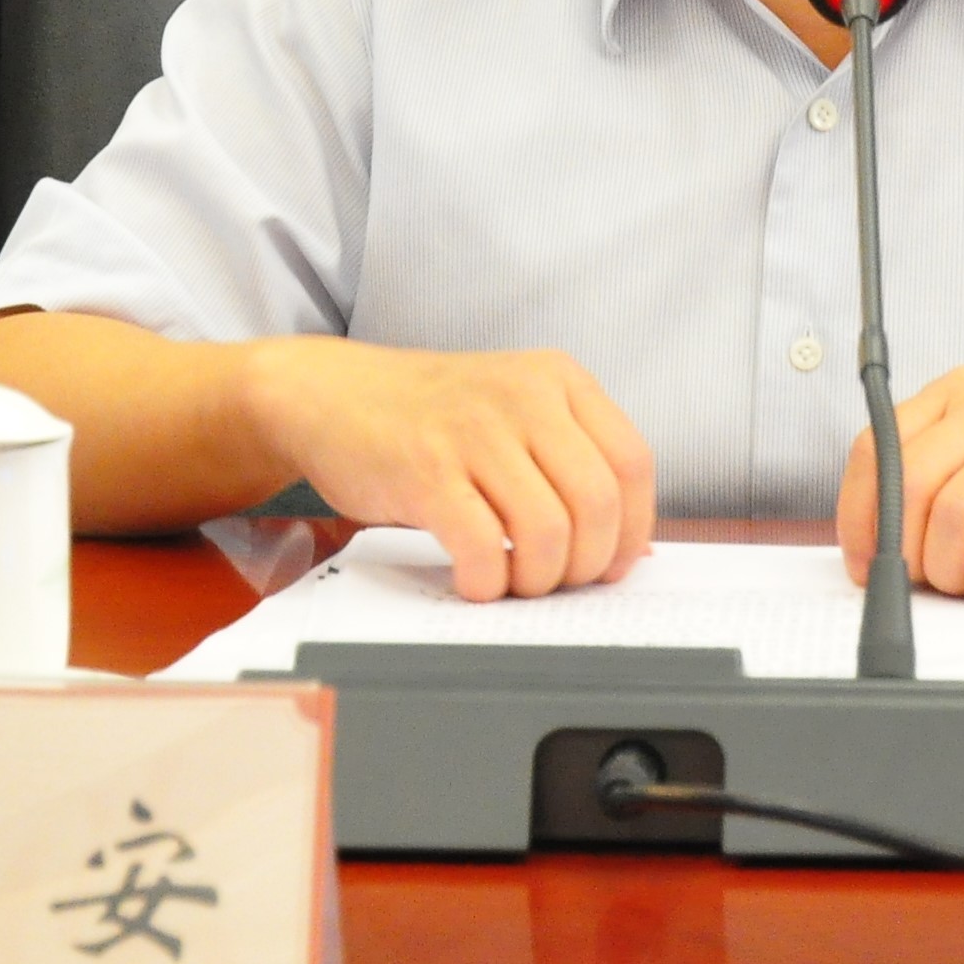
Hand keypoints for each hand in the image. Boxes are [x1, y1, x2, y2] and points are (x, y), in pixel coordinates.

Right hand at [242, 339, 655, 600]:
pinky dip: (486, 582)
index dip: (632, 529)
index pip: (632, 463)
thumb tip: (632, 551)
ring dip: (537, 579)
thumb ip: (570, 462)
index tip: (610, 564)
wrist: (331, 394)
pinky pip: (482, 547)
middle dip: (585, 564)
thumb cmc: (430, 417)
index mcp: (558, 380)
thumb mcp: (513, 412)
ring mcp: (474, 431)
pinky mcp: (426, 471)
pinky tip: (473, 580)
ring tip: (512, 581)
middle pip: (599, 504)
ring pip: (549, 532)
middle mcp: (524, 397)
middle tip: (555, 581)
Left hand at [835, 367, 963, 601]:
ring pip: (953, 516)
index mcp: (963, 393)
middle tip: (928, 583)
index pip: (876, 448)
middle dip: (904, 554)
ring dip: (952, 570)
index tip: (865, 562)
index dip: (858, 516)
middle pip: (907, 487)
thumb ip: (951, 466)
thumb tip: (886, 539)